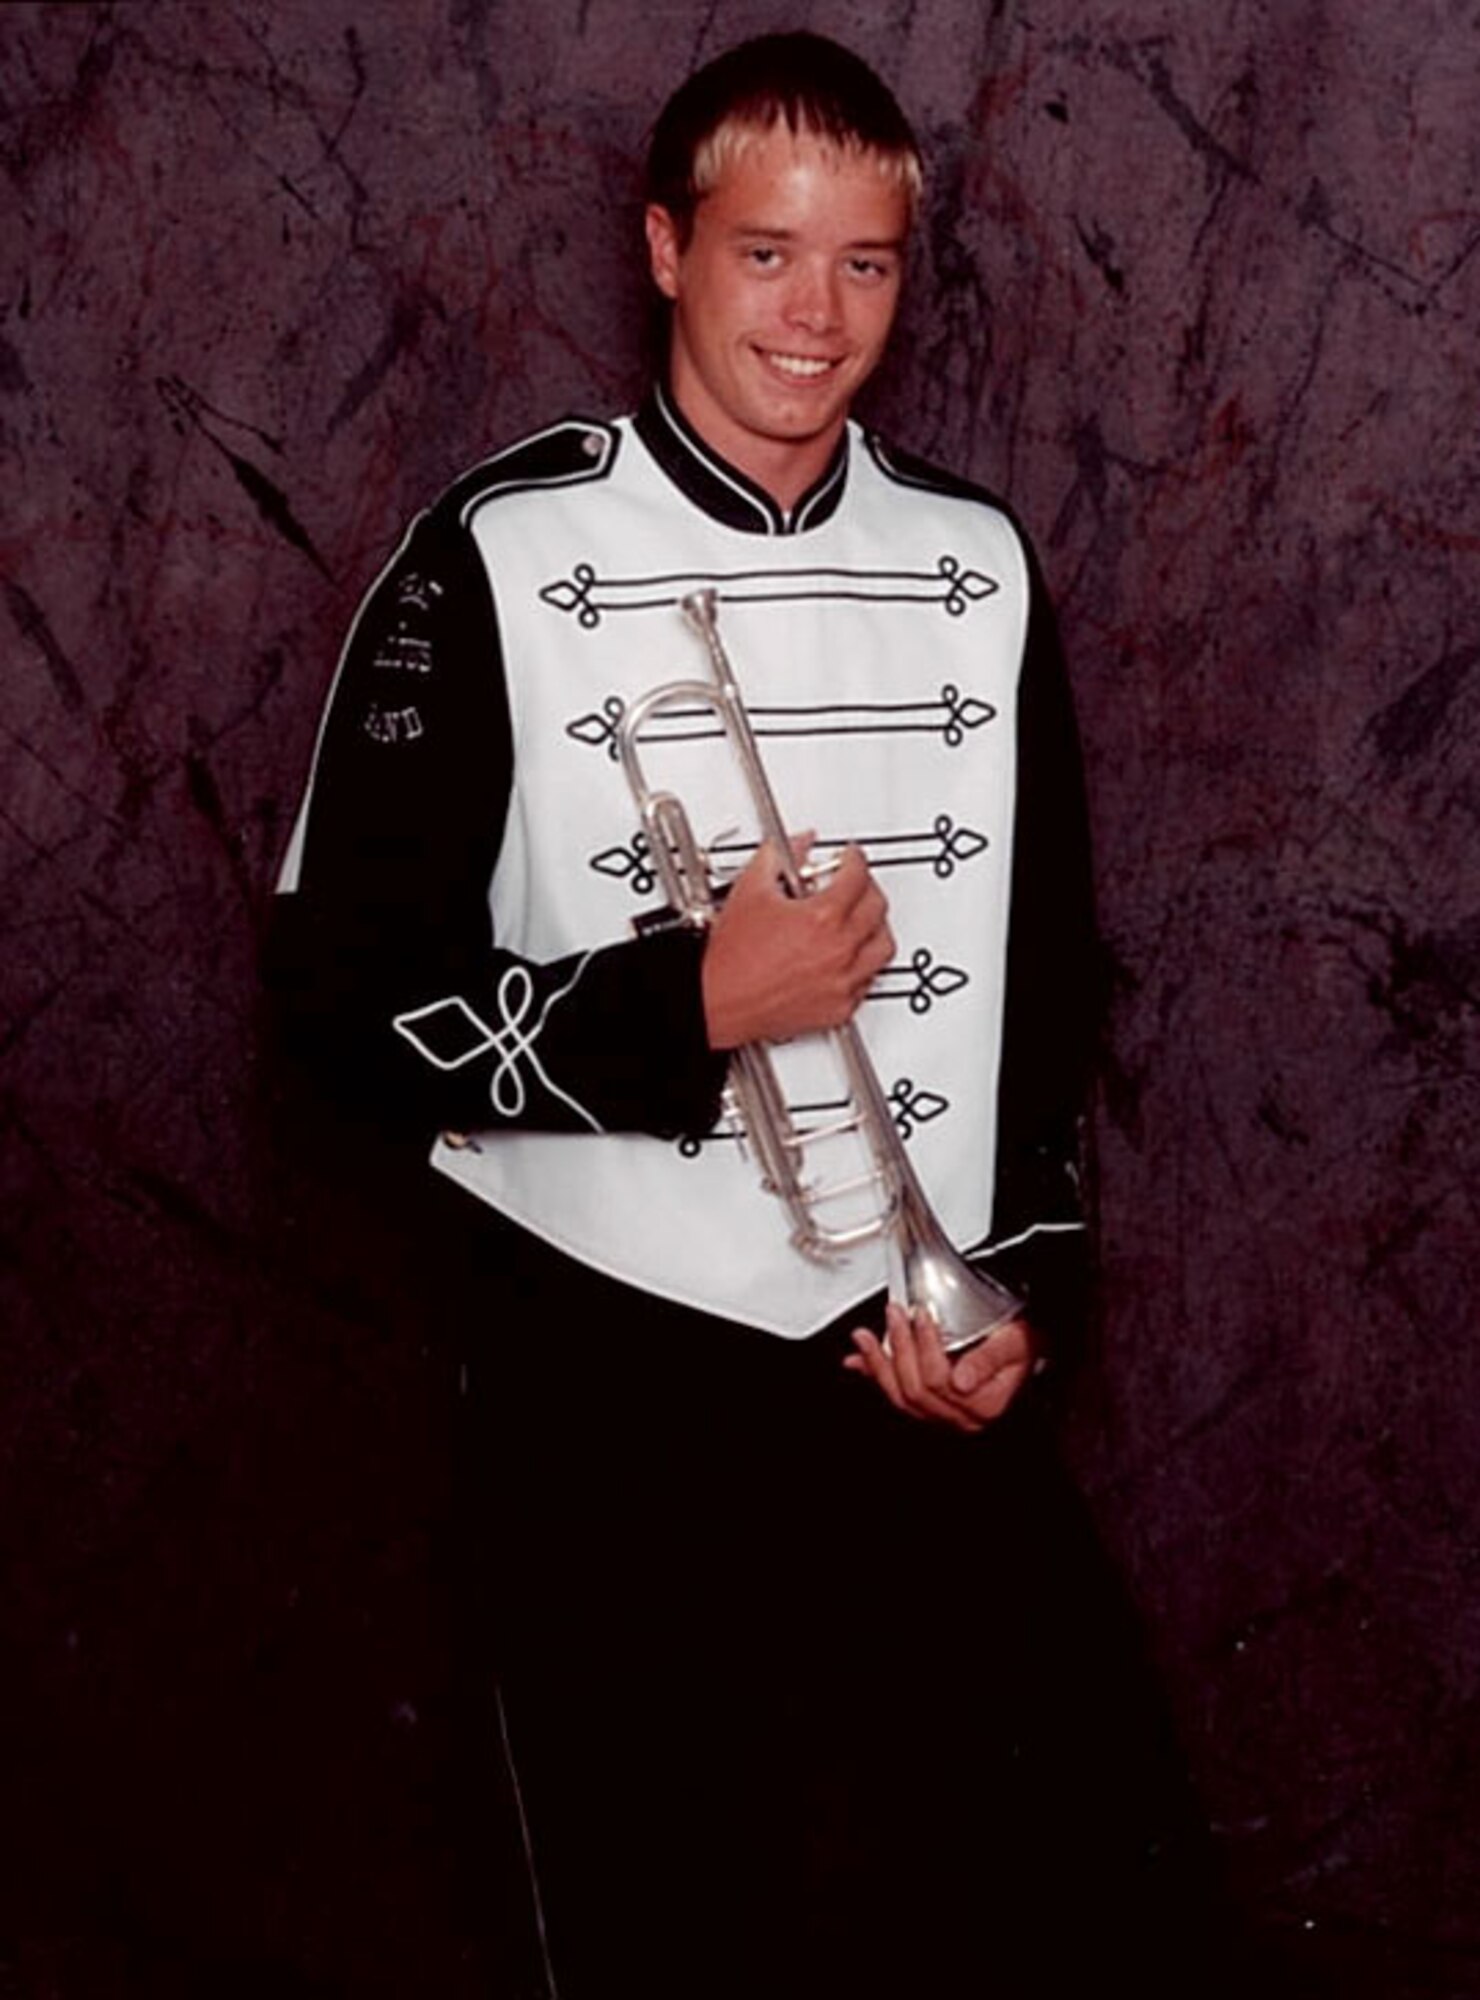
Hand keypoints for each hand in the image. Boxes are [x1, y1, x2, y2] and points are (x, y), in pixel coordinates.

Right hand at [701, 838, 892, 1049]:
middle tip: (854, 883)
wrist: (717, 1001)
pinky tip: (850, 956)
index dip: (854, 859)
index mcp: (822, 917)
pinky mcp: (839, 1009)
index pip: (857, 876)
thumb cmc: (730, 958)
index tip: (850, 858)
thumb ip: (778, 856)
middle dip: (868, 888)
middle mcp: (840, 950)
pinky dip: (865, 965)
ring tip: (861, 919)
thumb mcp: (750, 890)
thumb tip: (798, 844)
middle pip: (878, 908)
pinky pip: (868, 981)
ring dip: (876, 927)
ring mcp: (843, 982)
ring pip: (883, 947)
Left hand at [844, 1301, 1036, 1431]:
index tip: (920, 1316)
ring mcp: (943, 1414)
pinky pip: (895, 1395)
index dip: (925, 1347)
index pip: (941, 1382)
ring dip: (878, 1364)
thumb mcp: (1014, 1343)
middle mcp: (962, 1417)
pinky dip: (873, 1376)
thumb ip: (989, 1359)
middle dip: (900, 1348)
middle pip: (916, 1390)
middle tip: (894, 1314)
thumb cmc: (1020, 1343)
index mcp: (985, 1405)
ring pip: (900, 1397)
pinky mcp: (928, 1404)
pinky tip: (858, 1363)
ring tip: (864, 1338)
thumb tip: (962, 1379)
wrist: (1024, 1347)